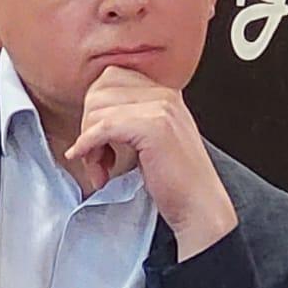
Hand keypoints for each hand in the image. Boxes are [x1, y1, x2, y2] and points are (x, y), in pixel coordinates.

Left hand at [65, 67, 236, 260]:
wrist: (200, 207)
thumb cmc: (176, 183)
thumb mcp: (151, 140)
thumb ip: (129, 120)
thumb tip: (90, 117)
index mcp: (164, 93)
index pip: (110, 79)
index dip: (94, 112)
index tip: (95, 143)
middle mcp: (164, 94)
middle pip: (99, 91)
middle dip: (87, 125)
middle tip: (94, 159)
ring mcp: (160, 108)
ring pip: (98, 110)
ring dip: (89, 143)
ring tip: (100, 169)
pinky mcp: (153, 127)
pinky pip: (103, 127)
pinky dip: (89, 146)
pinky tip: (95, 168)